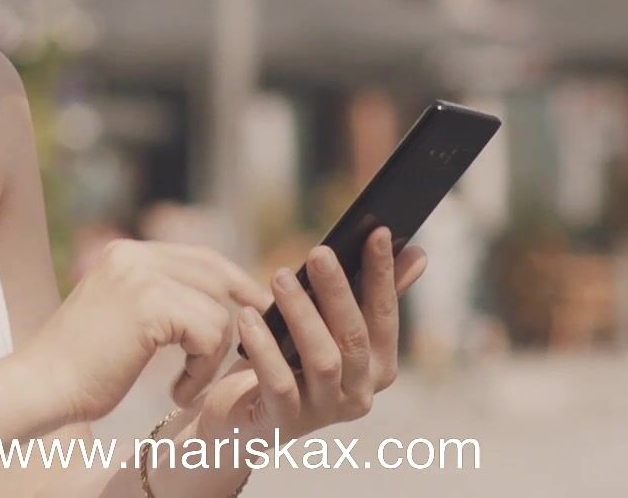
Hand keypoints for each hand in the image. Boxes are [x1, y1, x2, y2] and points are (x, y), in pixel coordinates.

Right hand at [22, 239, 271, 423]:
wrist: (42, 386)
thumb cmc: (80, 367)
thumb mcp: (122, 318)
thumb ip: (159, 299)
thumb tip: (220, 302)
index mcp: (124, 254)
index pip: (200, 257)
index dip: (234, 284)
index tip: (257, 312)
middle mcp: (133, 255)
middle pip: (217, 276)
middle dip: (239, 314)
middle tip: (237, 355)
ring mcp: (141, 277)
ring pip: (218, 310)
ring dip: (212, 357)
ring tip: (184, 384)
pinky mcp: (151, 306)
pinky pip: (210, 335)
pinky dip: (202, 370)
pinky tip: (176, 390)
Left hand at [193, 226, 427, 443]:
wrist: (239, 420)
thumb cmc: (287, 363)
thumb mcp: (324, 327)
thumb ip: (365, 295)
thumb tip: (415, 253)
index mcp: (377, 366)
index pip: (384, 315)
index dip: (383, 275)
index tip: (376, 233)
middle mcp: (360, 392)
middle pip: (354, 336)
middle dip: (339, 291)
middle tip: (319, 252)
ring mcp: (325, 410)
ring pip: (324, 359)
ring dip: (302, 314)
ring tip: (280, 277)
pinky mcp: (286, 422)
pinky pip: (280, 383)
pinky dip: (265, 348)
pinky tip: (247, 317)